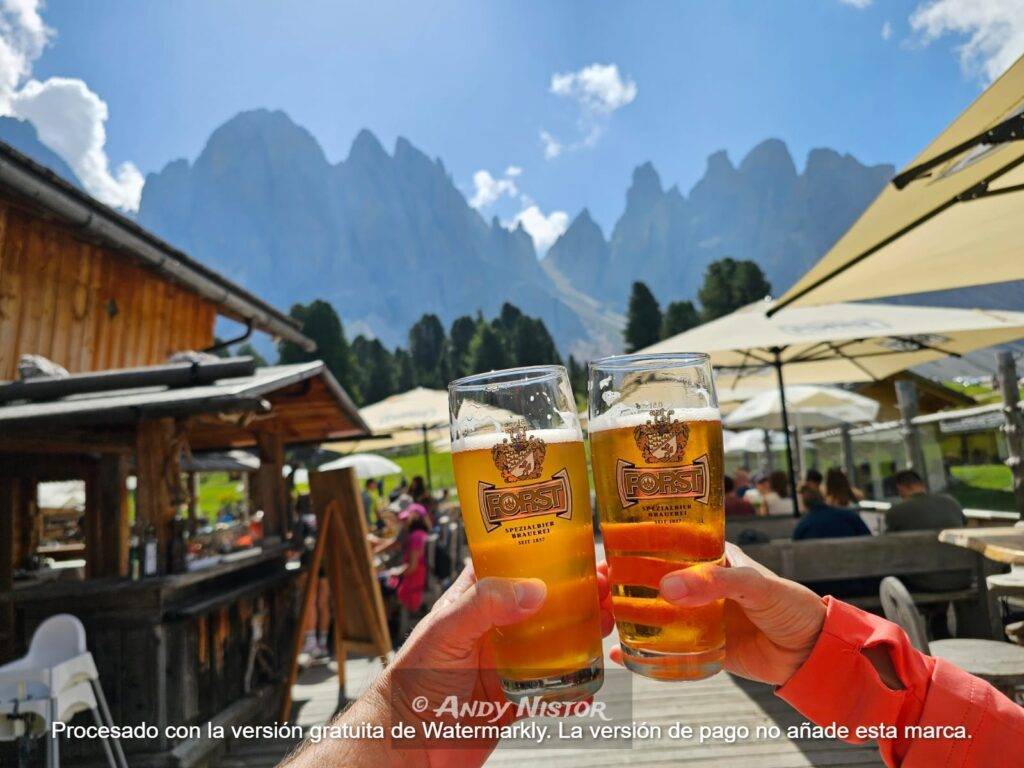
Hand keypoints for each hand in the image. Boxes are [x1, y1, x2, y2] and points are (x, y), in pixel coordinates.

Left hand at [287, 563, 613, 767]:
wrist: (405, 741)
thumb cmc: (413, 679)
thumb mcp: (446, 631)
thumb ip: (485, 605)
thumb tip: (536, 590)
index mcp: (476, 601)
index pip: (516, 566)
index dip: (549, 555)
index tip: (583, 548)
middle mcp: (495, 628)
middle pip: (545, 604)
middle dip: (578, 595)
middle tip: (608, 588)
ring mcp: (507, 664)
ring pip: (555, 644)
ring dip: (583, 636)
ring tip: (607, 626)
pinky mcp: (514, 700)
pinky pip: (551, 691)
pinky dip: (572, 689)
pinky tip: (587, 687)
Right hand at [609, 543, 824, 686]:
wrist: (813, 653)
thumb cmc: (790, 605)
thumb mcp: (755, 584)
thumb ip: (714, 584)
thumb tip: (667, 589)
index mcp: (708, 557)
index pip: (664, 545)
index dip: (633, 548)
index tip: (605, 554)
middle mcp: (696, 583)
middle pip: (648, 579)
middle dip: (618, 584)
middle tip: (591, 591)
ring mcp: (695, 615)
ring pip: (650, 612)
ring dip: (623, 614)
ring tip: (596, 618)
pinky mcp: (697, 645)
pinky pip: (662, 646)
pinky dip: (639, 650)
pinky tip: (618, 653)